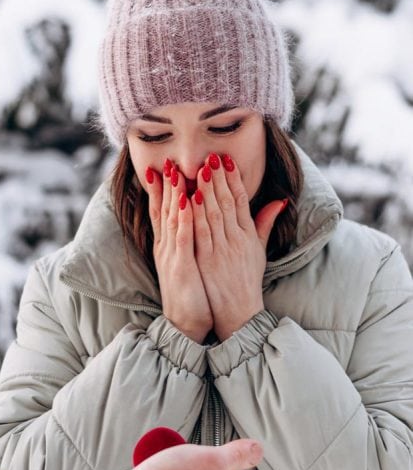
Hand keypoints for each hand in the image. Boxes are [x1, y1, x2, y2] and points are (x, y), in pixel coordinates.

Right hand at [145, 161, 212, 343]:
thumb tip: (198, 226)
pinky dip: (185, 217)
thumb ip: (195, 242)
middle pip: (164, 210)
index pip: (164, 212)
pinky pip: (183, 237)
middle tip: (164, 160)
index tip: (163, 167)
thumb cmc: (194, 295)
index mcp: (170, 246)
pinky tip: (188, 201)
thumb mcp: (192, 264)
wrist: (186, 324)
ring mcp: (172, 256)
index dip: (162, 190)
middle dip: (164, 185)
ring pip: (172, 218)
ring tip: (173, 171)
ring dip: (173, 194)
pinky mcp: (181, 266)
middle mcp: (167, 247)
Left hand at [192, 153, 285, 340]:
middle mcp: (236, 240)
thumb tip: (279, 200)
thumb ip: (265, 223)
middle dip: (218, 178)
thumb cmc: (247, 281)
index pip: (241, 201)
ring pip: (212, 214)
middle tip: (211, 156)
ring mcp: (221, 250)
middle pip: (226, 203)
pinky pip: (200, 233)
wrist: (240, 313)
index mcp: (248, 236)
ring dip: (206, 190)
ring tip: (200, 169)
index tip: (227, 161)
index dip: (234, 179)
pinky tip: (189, 198)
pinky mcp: (207, 261)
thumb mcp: (259, 251)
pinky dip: (195, 214)